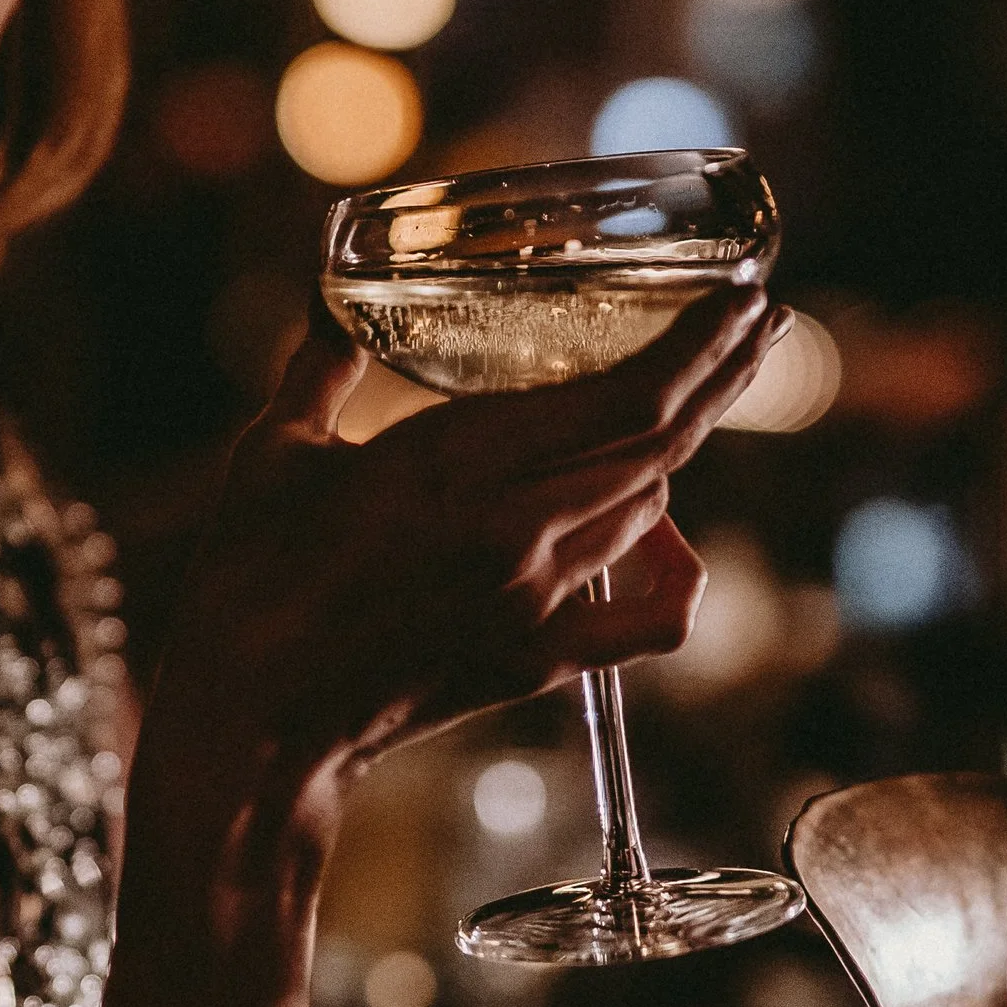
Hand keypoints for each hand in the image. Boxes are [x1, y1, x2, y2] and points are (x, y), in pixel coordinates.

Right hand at [149, 289, 786, 801]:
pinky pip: (647, 614)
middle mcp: (515, 527)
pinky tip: (678, 543)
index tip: (738, 299)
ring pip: (651, 507)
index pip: (620, 395)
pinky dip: (676, 568)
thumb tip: (328, 290)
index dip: (695, 345)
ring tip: (706, 396)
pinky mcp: (536, 657)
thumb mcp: (275, 448)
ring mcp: (535, 598)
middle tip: (758, 322)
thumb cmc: (248, 578)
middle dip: (719, 374)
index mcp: (453, 462)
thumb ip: (322, 362)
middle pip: (660, 441)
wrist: (253, 716)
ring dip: (682, 447)